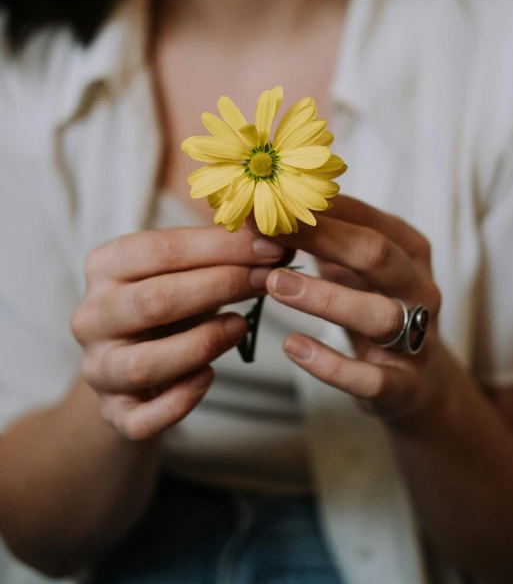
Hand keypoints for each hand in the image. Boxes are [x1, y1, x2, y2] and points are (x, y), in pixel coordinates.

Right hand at [71, 227, 284, 439]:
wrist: (135, 366)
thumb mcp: (185, 270)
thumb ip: (219, 254)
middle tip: (266, 281)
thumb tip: (276, 238)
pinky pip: (143, 417)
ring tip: (240, 325)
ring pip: (144, 363)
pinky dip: (180, 400)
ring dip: (202, 343)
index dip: (220, 248)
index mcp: (105, 267)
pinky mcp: (113, 413)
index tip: (268, 247)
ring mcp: (98, 368)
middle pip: (154, 301)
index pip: (161, 249)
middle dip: (219, 287)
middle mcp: (91, 316)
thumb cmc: (169, 306)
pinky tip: (209, 376)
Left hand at [264, 195, 444, 424]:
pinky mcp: (405, 386)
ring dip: (325, 297)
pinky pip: (370, 378)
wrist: (417, 383)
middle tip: (269, 232)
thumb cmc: (372, 307)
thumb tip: (264, 203)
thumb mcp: (355, 268)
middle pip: (378, 255)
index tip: (269, 200)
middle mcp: (421, 289)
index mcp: (409, 250)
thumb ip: (323, 238)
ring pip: (380, 315)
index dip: (318, 209)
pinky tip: (293, 346)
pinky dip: (330, 364)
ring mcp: (419, 339)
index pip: (366, 218)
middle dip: (323, 239)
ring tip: (275, 283)